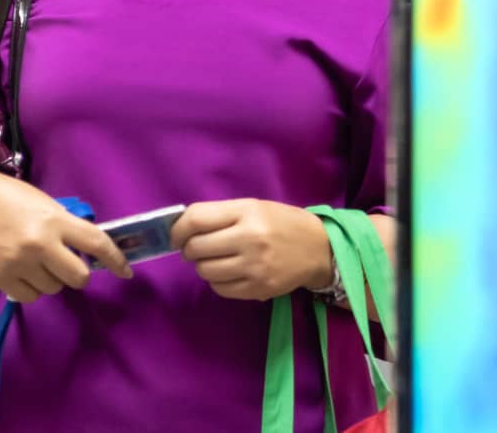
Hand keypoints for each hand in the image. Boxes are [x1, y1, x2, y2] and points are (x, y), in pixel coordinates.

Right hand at [0, 165, 131, 302]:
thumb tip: (84, 246)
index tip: (125, 271)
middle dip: (78, 273)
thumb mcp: (41, 202)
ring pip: (53, 288)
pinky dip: (32, 288)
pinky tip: (22, 271)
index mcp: (55, 220)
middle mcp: (40, 244)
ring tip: (36, 261)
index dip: (115, 260)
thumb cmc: (3, 196)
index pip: (97, 243)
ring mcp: (18, 264)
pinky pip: (30, 295)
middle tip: (66, 263)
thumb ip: (63, 224)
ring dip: (51, 278)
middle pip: (78, 276)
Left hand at [171, 200, 331, 301]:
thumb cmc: (283, 223)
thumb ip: (221, 215)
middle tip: (198, 248)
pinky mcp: (257, 289)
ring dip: (203, 266)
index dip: (178, 229)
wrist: (320, 249)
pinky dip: (218, 281)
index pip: (196, 219)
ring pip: (205, 271)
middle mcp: (249, 238)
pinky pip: (219, 288)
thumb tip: (182, 229)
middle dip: (189, 249)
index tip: (177, 235)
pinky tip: (230, 272)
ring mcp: (254, 266)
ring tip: (217, 259)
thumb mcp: (255, 207)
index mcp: (248, 212)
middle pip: (196, 247)